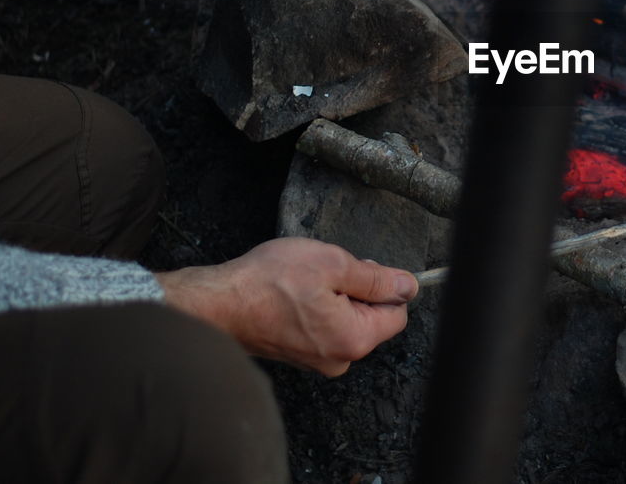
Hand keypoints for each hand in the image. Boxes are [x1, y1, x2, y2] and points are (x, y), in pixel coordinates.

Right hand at [156, 237, 418, 376]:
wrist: (217, 304)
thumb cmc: (268, 283)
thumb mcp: (332, 264)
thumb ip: (376, 278)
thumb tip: (408, 287)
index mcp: (354, 339)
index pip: (397, 313)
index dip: (383, 285)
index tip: (357, 270)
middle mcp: (339, 358)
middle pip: (372, 317)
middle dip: (357, 290)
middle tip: (325, 272)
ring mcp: (317, 360)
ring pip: (347, 319)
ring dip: (334, 296)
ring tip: (304, 283)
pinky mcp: (299, 354)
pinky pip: (324, 326)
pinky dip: (316, 307)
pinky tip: (293, 294)